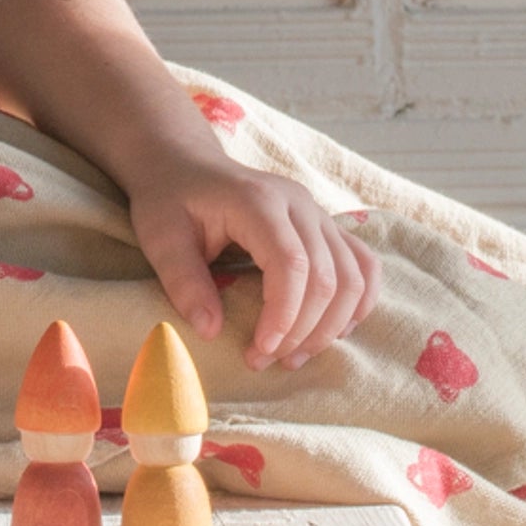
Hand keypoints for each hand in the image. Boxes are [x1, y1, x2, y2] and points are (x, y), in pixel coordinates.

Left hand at [125, 149, 381, 370]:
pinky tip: (333, 332)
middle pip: (327, 276)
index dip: (283, 315)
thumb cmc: (172, 202)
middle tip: (264, 360)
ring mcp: (318, 213)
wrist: (187, 165)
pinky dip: (357, 303)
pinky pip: (364, 265)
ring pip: (353, 276)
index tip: (259, 352)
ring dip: (331, 326)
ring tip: (293, 357)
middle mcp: (299, 203)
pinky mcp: (326, 226)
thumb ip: (184, 283)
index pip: (291, 264)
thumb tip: (211, 332)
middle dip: (302, 331)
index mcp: (258, 202)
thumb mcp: (161, 239)